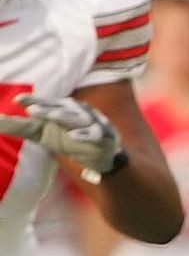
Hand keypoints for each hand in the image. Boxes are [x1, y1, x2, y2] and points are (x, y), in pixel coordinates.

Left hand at [0, 97, 123, 181]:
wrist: (101, 155)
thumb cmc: (67, 139)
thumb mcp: (40, 133)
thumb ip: (18, 126)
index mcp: (60, 108)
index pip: (45, 103)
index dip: (33, 101)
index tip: (18, 100)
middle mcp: (76, 111)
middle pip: (60, 108)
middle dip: (46, 109)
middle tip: (31, 110)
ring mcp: (92, 122)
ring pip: (77, 118)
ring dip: (64, 117)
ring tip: (51, 116)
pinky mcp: (104, 136)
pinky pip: (95, 134)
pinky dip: (85, 134)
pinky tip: (74, 136)